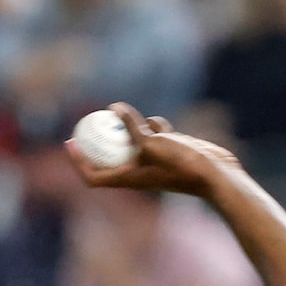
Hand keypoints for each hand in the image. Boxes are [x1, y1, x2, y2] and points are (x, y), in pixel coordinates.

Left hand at [64, 103, 239, 198]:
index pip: (94, 176)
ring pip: (132, 141)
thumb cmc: (181, 164)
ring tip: (120, 111)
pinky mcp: (169, 151)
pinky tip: (157, 122)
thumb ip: (131, 126)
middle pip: (109, 157)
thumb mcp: (151, 143)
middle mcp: (139, 171)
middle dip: (98, 140)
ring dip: (127, 127)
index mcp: (129, 178)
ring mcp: (154, 161)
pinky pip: (154, 134)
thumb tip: (113, 107)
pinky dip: (153, 125)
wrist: (215, 174)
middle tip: (88, 121)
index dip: (78, 162)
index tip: (70, 143)